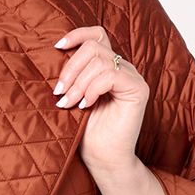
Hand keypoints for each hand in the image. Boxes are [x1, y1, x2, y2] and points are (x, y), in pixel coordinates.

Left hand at [53, 24, 149, 171]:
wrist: (103, 160)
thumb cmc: (87, 133)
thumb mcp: (74, 96)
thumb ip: (73, 74)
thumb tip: (56, 52)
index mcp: (109, 66)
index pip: (97, 35)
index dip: (77, 35)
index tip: (56, 47)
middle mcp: (123, 68)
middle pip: (93, 47)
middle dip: (71, 68)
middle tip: (59, 92)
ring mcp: (132, 77)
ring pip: (99, 61)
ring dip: (78, 83)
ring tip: (69, 104)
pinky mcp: (138, 89)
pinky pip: (110, 75)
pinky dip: (92, 89)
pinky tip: (85, 105)